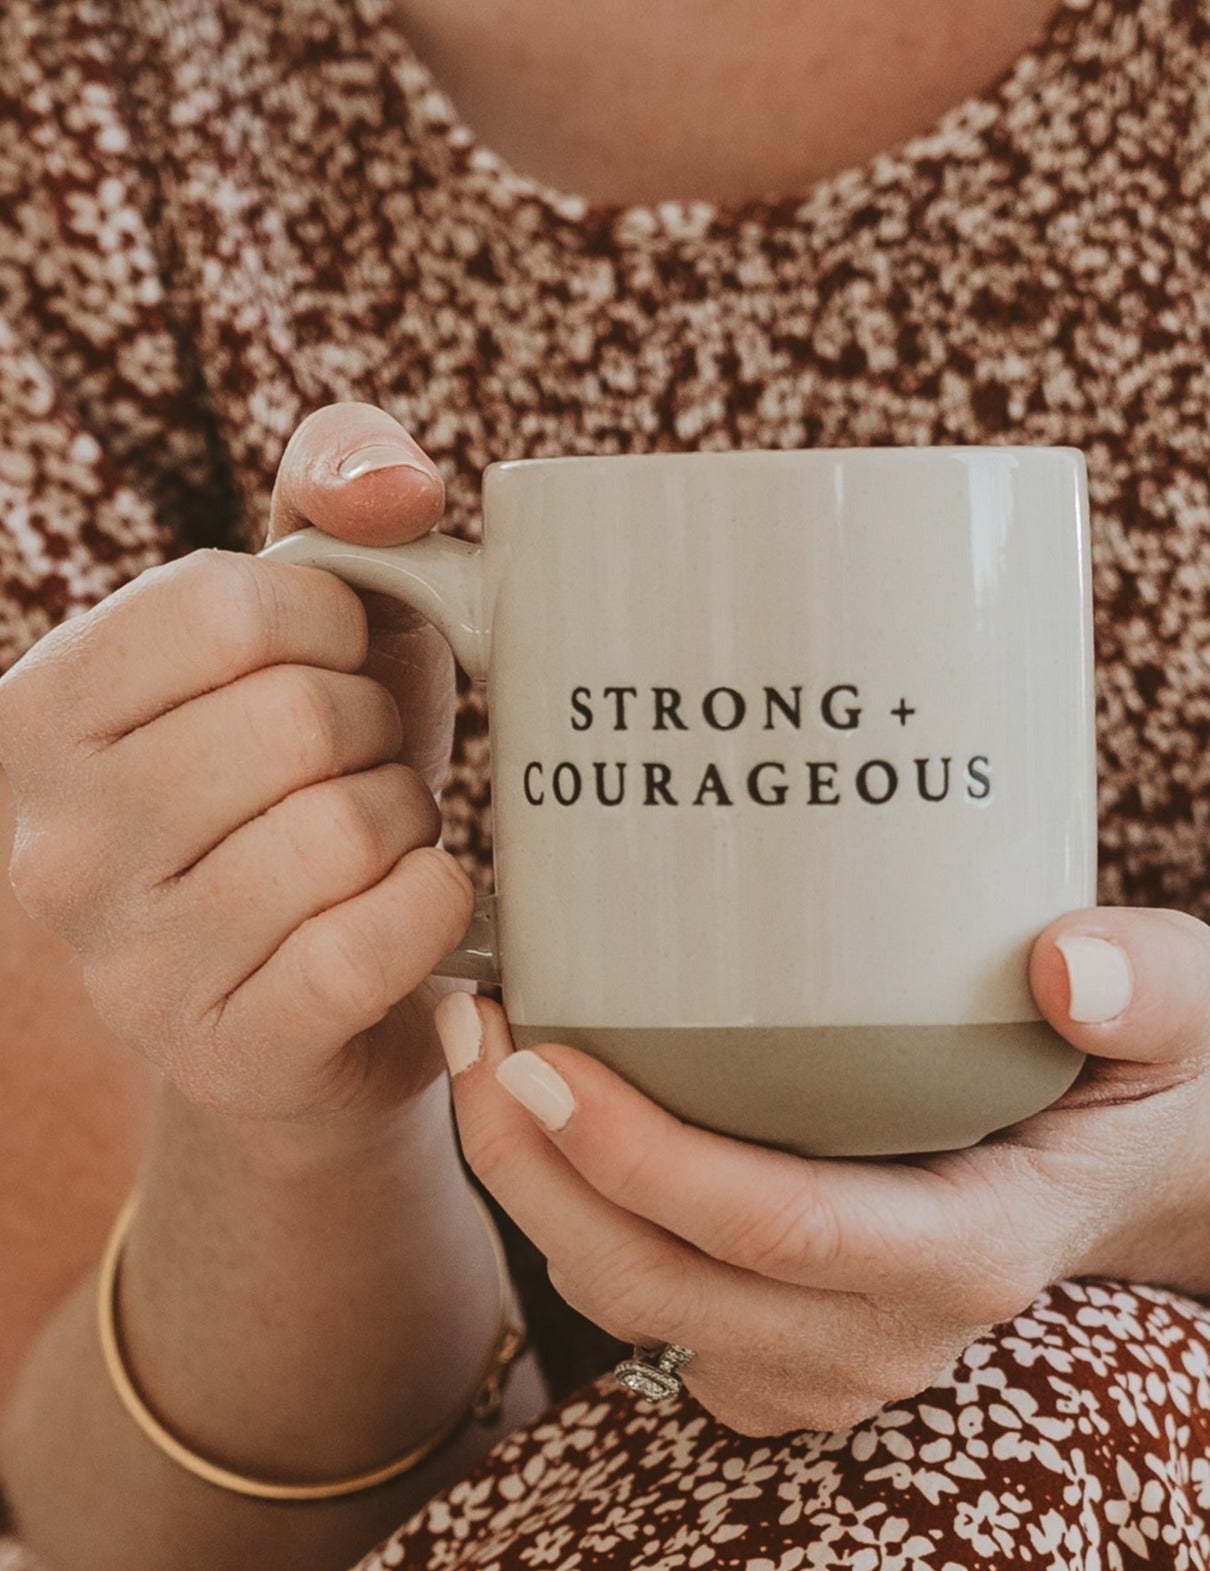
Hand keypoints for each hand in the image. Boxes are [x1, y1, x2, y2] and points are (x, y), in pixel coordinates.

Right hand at [0, 403, 472, 1129]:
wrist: (322, 985)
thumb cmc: (319, 770)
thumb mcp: (313, 614)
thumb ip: (335, 486)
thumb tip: (398, 492)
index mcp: (43, 711)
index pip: (233, 608)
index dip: (334, 631)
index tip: (335, 672)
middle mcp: (54, 842)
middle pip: (300, 720)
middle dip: (375, 736)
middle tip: (359, 772)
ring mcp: (129, 965)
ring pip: (348, 829)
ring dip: (405, 823)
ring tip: (373, 843)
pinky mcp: (227, 1051)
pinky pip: (377, 939)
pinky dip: (434, 906)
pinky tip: (413, 909)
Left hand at [441, 906, 1209, 1435]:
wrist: (1124, 1162)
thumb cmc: (1135, 1071)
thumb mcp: (1185, 1004)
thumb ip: (1151, 981)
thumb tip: (1065, 965)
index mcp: (972, 1254)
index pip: (778, 1231)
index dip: (642, 1156)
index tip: (542, 1050)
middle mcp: (887, 1336)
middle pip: (664, 1284)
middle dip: (536, 1168)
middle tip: (476, 1025)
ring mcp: (828, 1361)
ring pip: (632, 1307)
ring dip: (532, 1192)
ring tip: (482, 1050)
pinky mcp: (784, 1349)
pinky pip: (645, 1305)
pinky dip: (573, 1216)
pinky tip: (544, 1110)